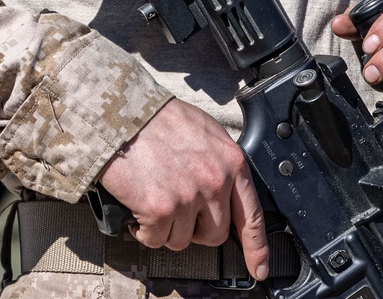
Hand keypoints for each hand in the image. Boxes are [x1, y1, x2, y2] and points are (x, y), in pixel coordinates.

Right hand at [98, 98, 268, 280]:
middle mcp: (214, 181)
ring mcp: (188, 197)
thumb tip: (226, 194)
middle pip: (215, 234)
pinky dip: (145, 230)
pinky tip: (140, 206)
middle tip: (179, 207)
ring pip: (182, 240)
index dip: (256, 248)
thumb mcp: (205, 133)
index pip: (251, 215)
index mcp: (230, 161)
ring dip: (168, 227)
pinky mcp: (160, 209)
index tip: (258, 268)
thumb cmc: (160, 120)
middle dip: (196, 228)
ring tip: (157, 195)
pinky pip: (156, 239)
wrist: (124, 113)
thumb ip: (220, 164)